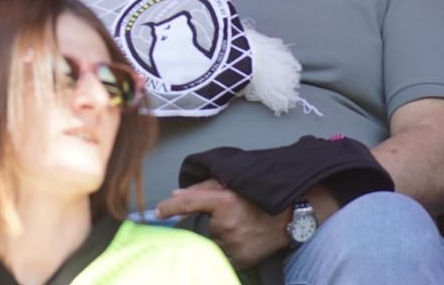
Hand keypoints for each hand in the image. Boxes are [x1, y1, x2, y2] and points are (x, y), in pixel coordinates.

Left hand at [153, 181, 289, 268]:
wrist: (286, 219)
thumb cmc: (254, 197)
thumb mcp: (227, 184)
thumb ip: (199, 188)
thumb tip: (173, 196)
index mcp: (224, 201)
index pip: (187, 203)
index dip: (168, 208)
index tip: (156, 212)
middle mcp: (227, 225)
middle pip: (195, 226)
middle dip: (194, 223)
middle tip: (206, 218)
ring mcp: (234, 245)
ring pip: (206, 243)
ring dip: (207, 237)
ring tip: (226, 227)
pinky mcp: (239, 260)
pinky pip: (219, 255)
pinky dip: (218, 248)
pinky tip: (231, 239)